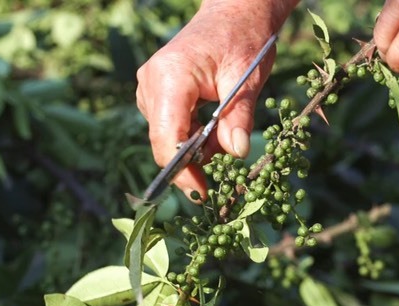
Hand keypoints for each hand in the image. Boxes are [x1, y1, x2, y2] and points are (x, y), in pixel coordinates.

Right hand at [136, 1, 296, 196]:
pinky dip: (191, 136)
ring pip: (167, 138)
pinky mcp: (155, 94)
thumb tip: (237, 153)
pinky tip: (210, 123)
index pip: (167, 138)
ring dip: (195, 148)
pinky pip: (169, 129)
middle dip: (193, 161)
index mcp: (171, 77)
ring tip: (222, 128)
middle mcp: (152, 83)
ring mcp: (150, 89)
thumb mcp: (248, 79)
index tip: (202, 194)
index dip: (182, 172)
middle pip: (164, 142)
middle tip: (224, 160)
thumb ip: (239, 118)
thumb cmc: (243, 39)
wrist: (233, 14)